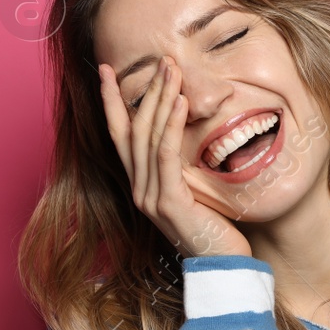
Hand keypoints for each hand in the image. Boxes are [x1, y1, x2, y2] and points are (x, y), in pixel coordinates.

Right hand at [97, 55, 252, 259]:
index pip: (119, 135)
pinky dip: (171, 126)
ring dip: (160, 100)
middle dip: (145, 91)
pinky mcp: (169, 203)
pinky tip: (180, 102)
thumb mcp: (193, 191)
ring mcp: (150, 198)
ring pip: (148, 138)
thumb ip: (181, 167)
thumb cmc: (213, 229)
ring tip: (172, 70)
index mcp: (140, 185)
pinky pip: (166, 156)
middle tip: (160, 60)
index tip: (107, 70)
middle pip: (134, 130)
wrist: (222, 268)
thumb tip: (187, 130)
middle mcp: (138, 190)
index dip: (111, 102)